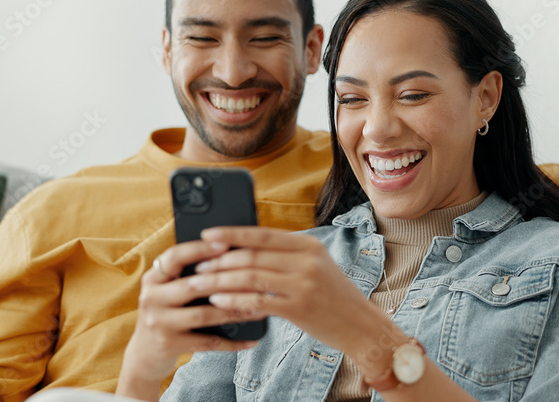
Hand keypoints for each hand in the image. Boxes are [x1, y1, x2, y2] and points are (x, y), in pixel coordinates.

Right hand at [116, 239, 263, 399]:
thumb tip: (230, 254)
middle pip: (192, 285)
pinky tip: (251, 339)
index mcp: (153, 278)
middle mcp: (152, 297)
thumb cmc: (167, 313)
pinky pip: (208, 342)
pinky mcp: (169, 344)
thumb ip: (187, 274)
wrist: (145, 354)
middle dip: (226, 281)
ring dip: (234, 310)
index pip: (175, 256)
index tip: (226, 243)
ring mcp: (159, 322)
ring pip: (204, 314)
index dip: (200, 249)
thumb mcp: (168, 290)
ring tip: (258, 307)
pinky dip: (232, 342)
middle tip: (254, 277)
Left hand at [193, 226, 388, 353]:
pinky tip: (218, 301)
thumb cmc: (333, 295)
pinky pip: (257, 301)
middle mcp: (306, 261)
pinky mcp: (299, 308)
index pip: (262, 234)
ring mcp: (303, 284)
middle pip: (252, 256)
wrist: (361, 325)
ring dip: (220, 281)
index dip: (232, 233)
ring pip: (250, 277)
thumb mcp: (315, 265)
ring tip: (200, 283)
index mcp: (308, 245)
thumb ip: (285, 255)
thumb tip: (243, 248)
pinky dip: (234, 300)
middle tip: (197, 265)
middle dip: (219, 260)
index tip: (207, 235)